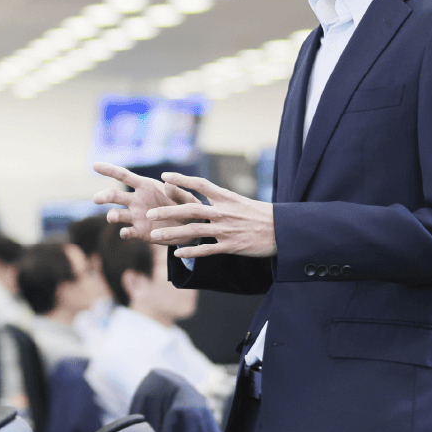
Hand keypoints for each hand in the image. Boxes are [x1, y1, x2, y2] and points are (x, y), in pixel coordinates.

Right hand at [91, 162, 201, 241]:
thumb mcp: (188, 199)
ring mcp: (136, 217)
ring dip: (112, 215)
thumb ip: (178, 192)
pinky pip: (128, 232)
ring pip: (117, 214)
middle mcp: (136, 201)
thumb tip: (168, 183)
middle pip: (115, 196)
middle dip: (105, 196)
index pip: (124, 176)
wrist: (192, 230)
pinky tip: (125, 232)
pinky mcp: (140, 233)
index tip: (94, 166)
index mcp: (145, 186)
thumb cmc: (189, 208)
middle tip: (97, 198)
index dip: (109, 170)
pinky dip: (124, 232)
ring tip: (112, 217)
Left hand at [147, 173, 277, 258]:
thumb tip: (203, 198)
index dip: (181, 180)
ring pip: (193, 230)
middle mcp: (223, 212)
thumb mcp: (241, 202)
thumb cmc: (262, 216)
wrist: (283, 230)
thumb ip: (221, 202)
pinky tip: (176, 253)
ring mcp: (226, 229)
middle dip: (168, 211)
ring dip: (172, 233)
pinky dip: (191, 252)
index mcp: (226, 197)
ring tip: (154, 235)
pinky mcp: (231, 246)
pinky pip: (206, 250)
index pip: (200, 185)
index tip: (163, 177)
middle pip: (190, 209)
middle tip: (149, 213)